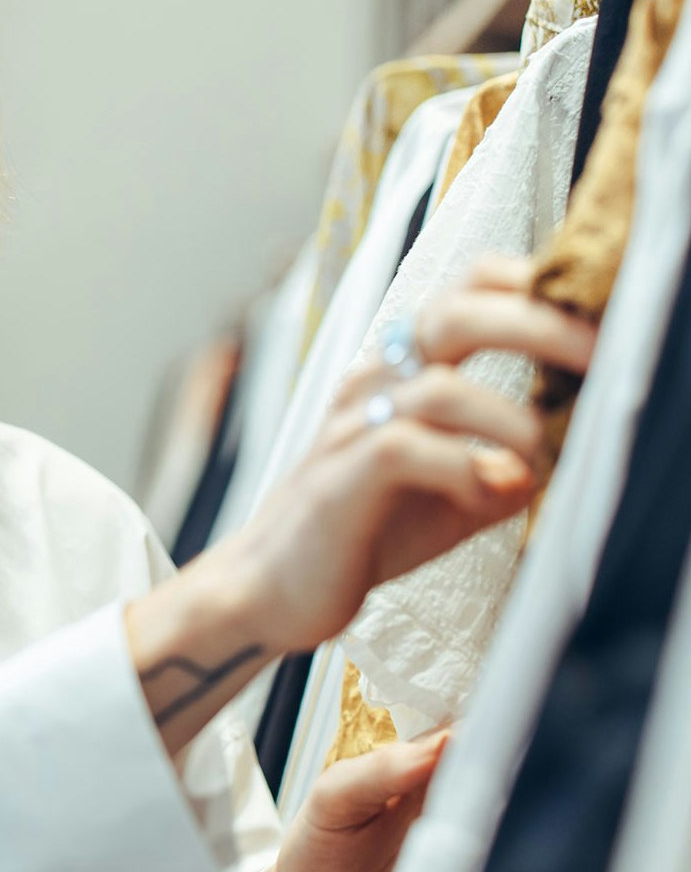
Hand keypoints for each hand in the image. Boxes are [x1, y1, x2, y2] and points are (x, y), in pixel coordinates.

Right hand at [219, 256, 595, 656]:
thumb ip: (503, 470)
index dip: (526, 285)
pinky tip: (485, 495)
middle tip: (597, 357)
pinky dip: (463, 468)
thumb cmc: (358, 530)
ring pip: (440, 386)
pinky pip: (405, 448)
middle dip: (538, 326)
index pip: (461, 294)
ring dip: (510, 422)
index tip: (589, 311)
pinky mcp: (338, 477)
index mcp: (399, 374)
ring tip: (536, 460)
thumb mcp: (452, 496)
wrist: (274, 586)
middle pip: (454, 314)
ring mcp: (349, 428)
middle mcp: (372, 385)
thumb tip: (558, 463)